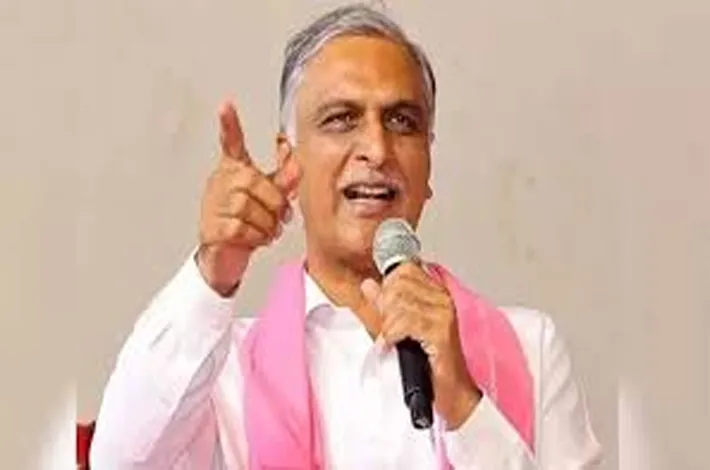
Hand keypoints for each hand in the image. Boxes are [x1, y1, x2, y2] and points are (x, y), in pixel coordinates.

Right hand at [197, 101, 299, 295]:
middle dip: (275, 204)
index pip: (230, 143)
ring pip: (252, 209)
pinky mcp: (212, 228)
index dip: (229, 124)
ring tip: (264, 230)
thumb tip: (298, 161)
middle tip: (278, 217)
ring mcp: (213, 204)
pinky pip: (243, 229)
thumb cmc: (244, 221)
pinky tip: (254, 239)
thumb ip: (283, 179)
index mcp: (234, 170)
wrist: (223, 255)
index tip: (226, 106)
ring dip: (267, 225)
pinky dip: (256, 237)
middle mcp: (220, 182)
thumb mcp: (267, 197)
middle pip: (257, 184)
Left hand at [361, 262, 481, 428]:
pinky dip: (392, 334)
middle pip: (398, 282)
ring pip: (398, 302)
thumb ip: (385, 305)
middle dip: (385, 305)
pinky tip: (396, 344)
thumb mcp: (403, 329)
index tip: (385, 308)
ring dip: (388, 324)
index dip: (387, 286)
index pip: (405, 269)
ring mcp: (444, 315)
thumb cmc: (436, 366)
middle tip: (389, 327)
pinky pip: (404, 322)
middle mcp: (444, 300)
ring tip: (394, 339)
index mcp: (438, 294)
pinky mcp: (441, 333)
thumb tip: (369, 285)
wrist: (456, 396)